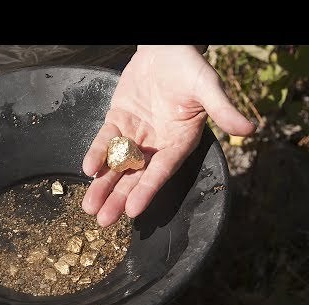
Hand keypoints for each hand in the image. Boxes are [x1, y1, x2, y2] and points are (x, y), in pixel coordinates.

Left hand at [82, 45, 255, 226]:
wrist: (166, 49)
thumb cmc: (190, 67)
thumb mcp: (207, 86)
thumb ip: (222, 108)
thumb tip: (250, 129)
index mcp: (179, 142)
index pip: (162, 171)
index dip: (148, 190)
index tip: (133, 210)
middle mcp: (156, 144)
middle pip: (136, 176)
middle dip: (119, 197)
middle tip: (103, 221)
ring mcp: (136, 134)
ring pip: (117, 164)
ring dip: (103, 185)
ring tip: (90, 206)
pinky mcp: (118, 121)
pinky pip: (105, 141)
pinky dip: (97, 154)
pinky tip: (88, 170)